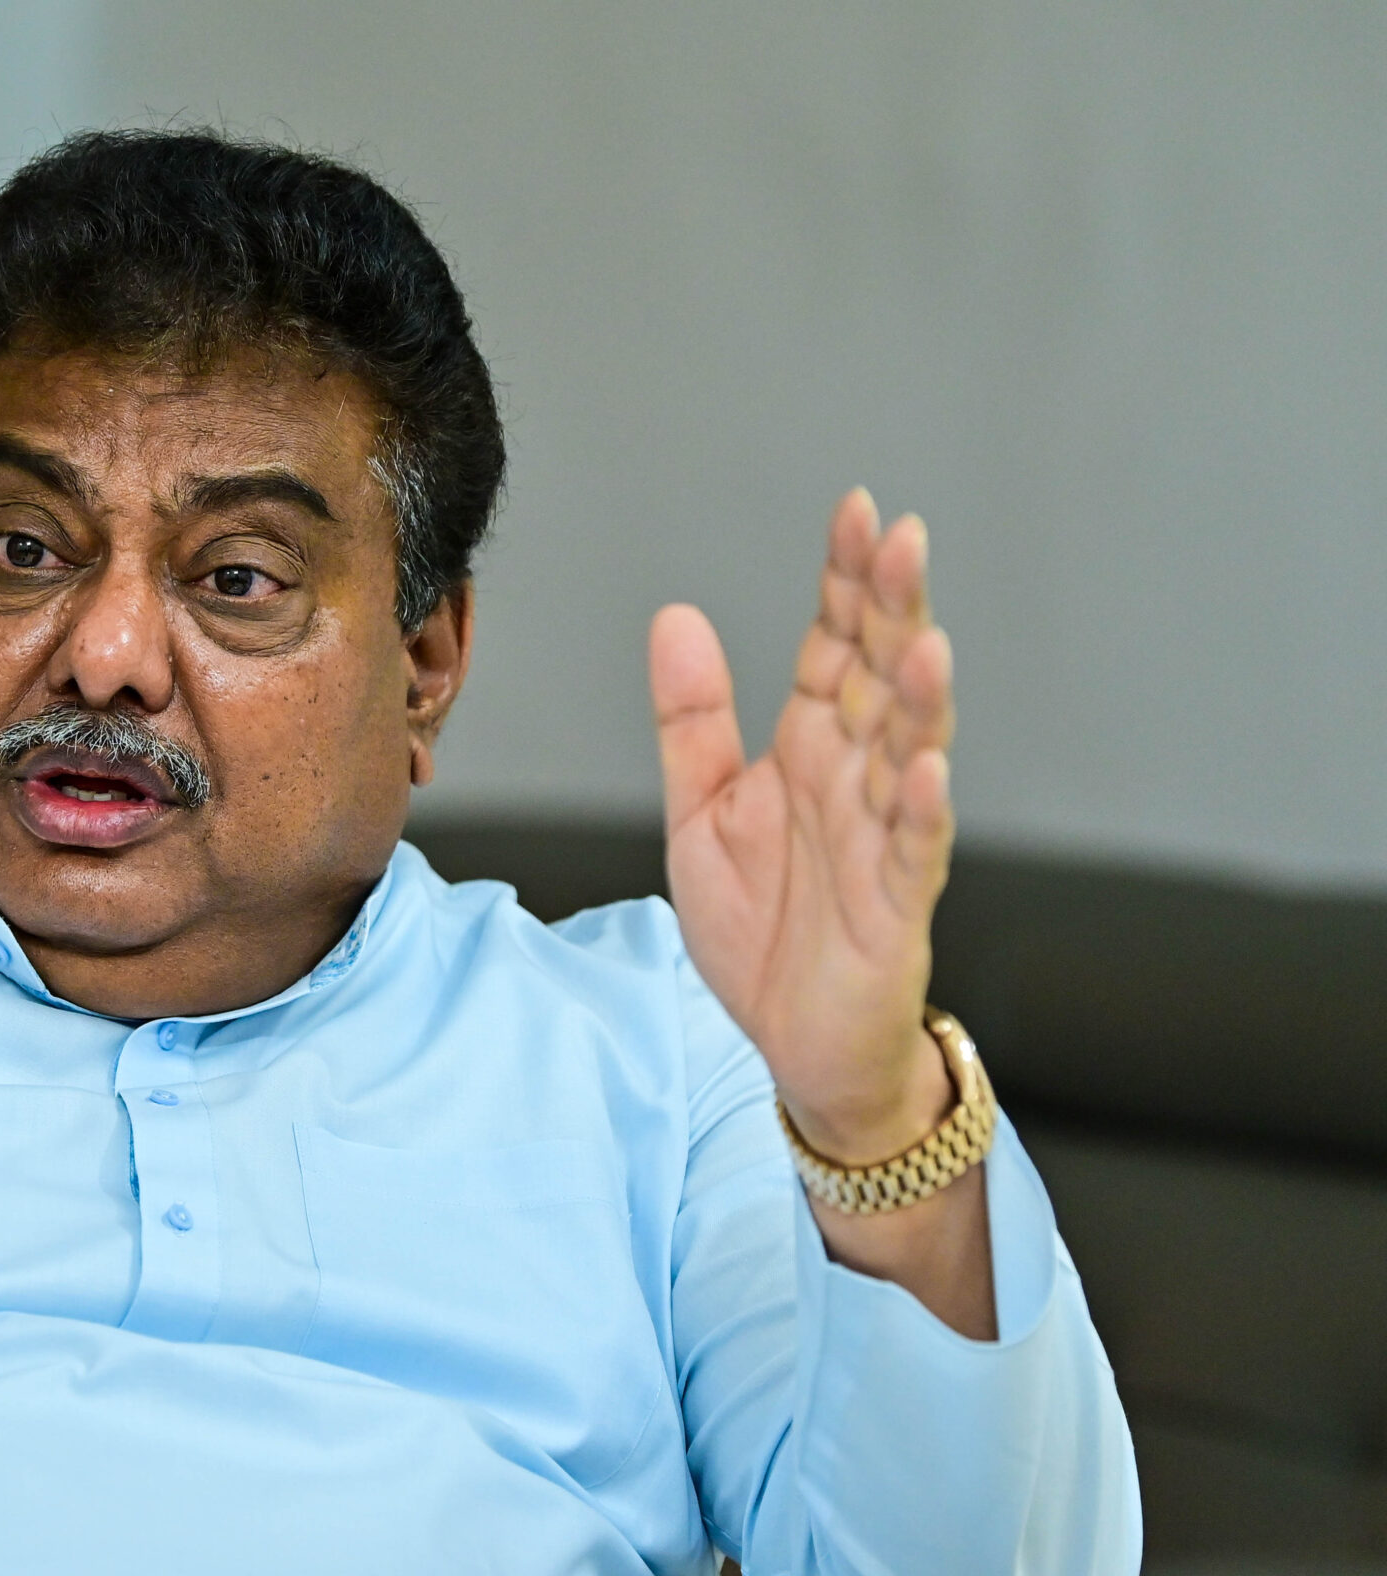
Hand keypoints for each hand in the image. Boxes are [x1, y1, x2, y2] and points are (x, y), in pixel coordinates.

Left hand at [649, 488, 955, 1164]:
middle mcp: (856, 780)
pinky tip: (921, 771)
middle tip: (900, 539)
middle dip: (892, 611)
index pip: (837, 647)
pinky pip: (912, 853)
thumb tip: (675, 617)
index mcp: (812, 748)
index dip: (845, 583)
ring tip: (922, 638)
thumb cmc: (763, 927)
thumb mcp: (700, 811)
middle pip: (883, 680)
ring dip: (921, 698)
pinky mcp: (896, 906)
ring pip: (911, 754)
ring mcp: (884, 838)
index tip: (854, 512)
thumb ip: (691, 719)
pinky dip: (919, 812)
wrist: (793, 1041)